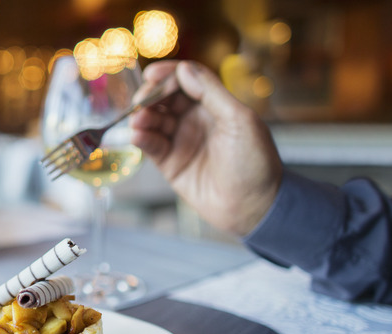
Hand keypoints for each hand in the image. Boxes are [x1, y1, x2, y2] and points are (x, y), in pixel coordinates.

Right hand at [130, 60, 282, 235]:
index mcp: (215, 105)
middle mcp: (196, 119)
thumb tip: (184, 68)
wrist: (252, 207)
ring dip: (143, 117)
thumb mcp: (239, 120)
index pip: (187, 80)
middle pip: (165, 98)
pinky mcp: (170, 163)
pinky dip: (141, 137)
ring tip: (138, 120)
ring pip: (154, 120)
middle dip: (150, 95)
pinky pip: (151, 145)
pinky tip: (137, 135)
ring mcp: (181, 140)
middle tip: (141, 100)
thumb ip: (211, 92)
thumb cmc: (255, 163)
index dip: (169, 74)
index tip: (152, 74)